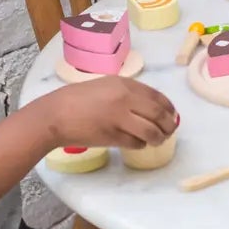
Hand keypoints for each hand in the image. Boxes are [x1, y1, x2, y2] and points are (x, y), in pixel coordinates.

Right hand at [33, 78, 178, 150]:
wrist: (55, 114)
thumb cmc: (78, 99)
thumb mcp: (106, 86)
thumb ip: (127, 92)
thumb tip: (150, 106)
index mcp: (125, 84)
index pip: (157, 96)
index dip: (169, 107)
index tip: (172, 114)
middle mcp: (125, 99)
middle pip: (158, 114)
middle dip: (169, 124)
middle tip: (170, 130)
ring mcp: (119, 118)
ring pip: (150, 131)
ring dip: (158, 137)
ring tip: (159, 140)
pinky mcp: (112, 136)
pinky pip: (135, 142)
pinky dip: (141, 144)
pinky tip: (140, 144)